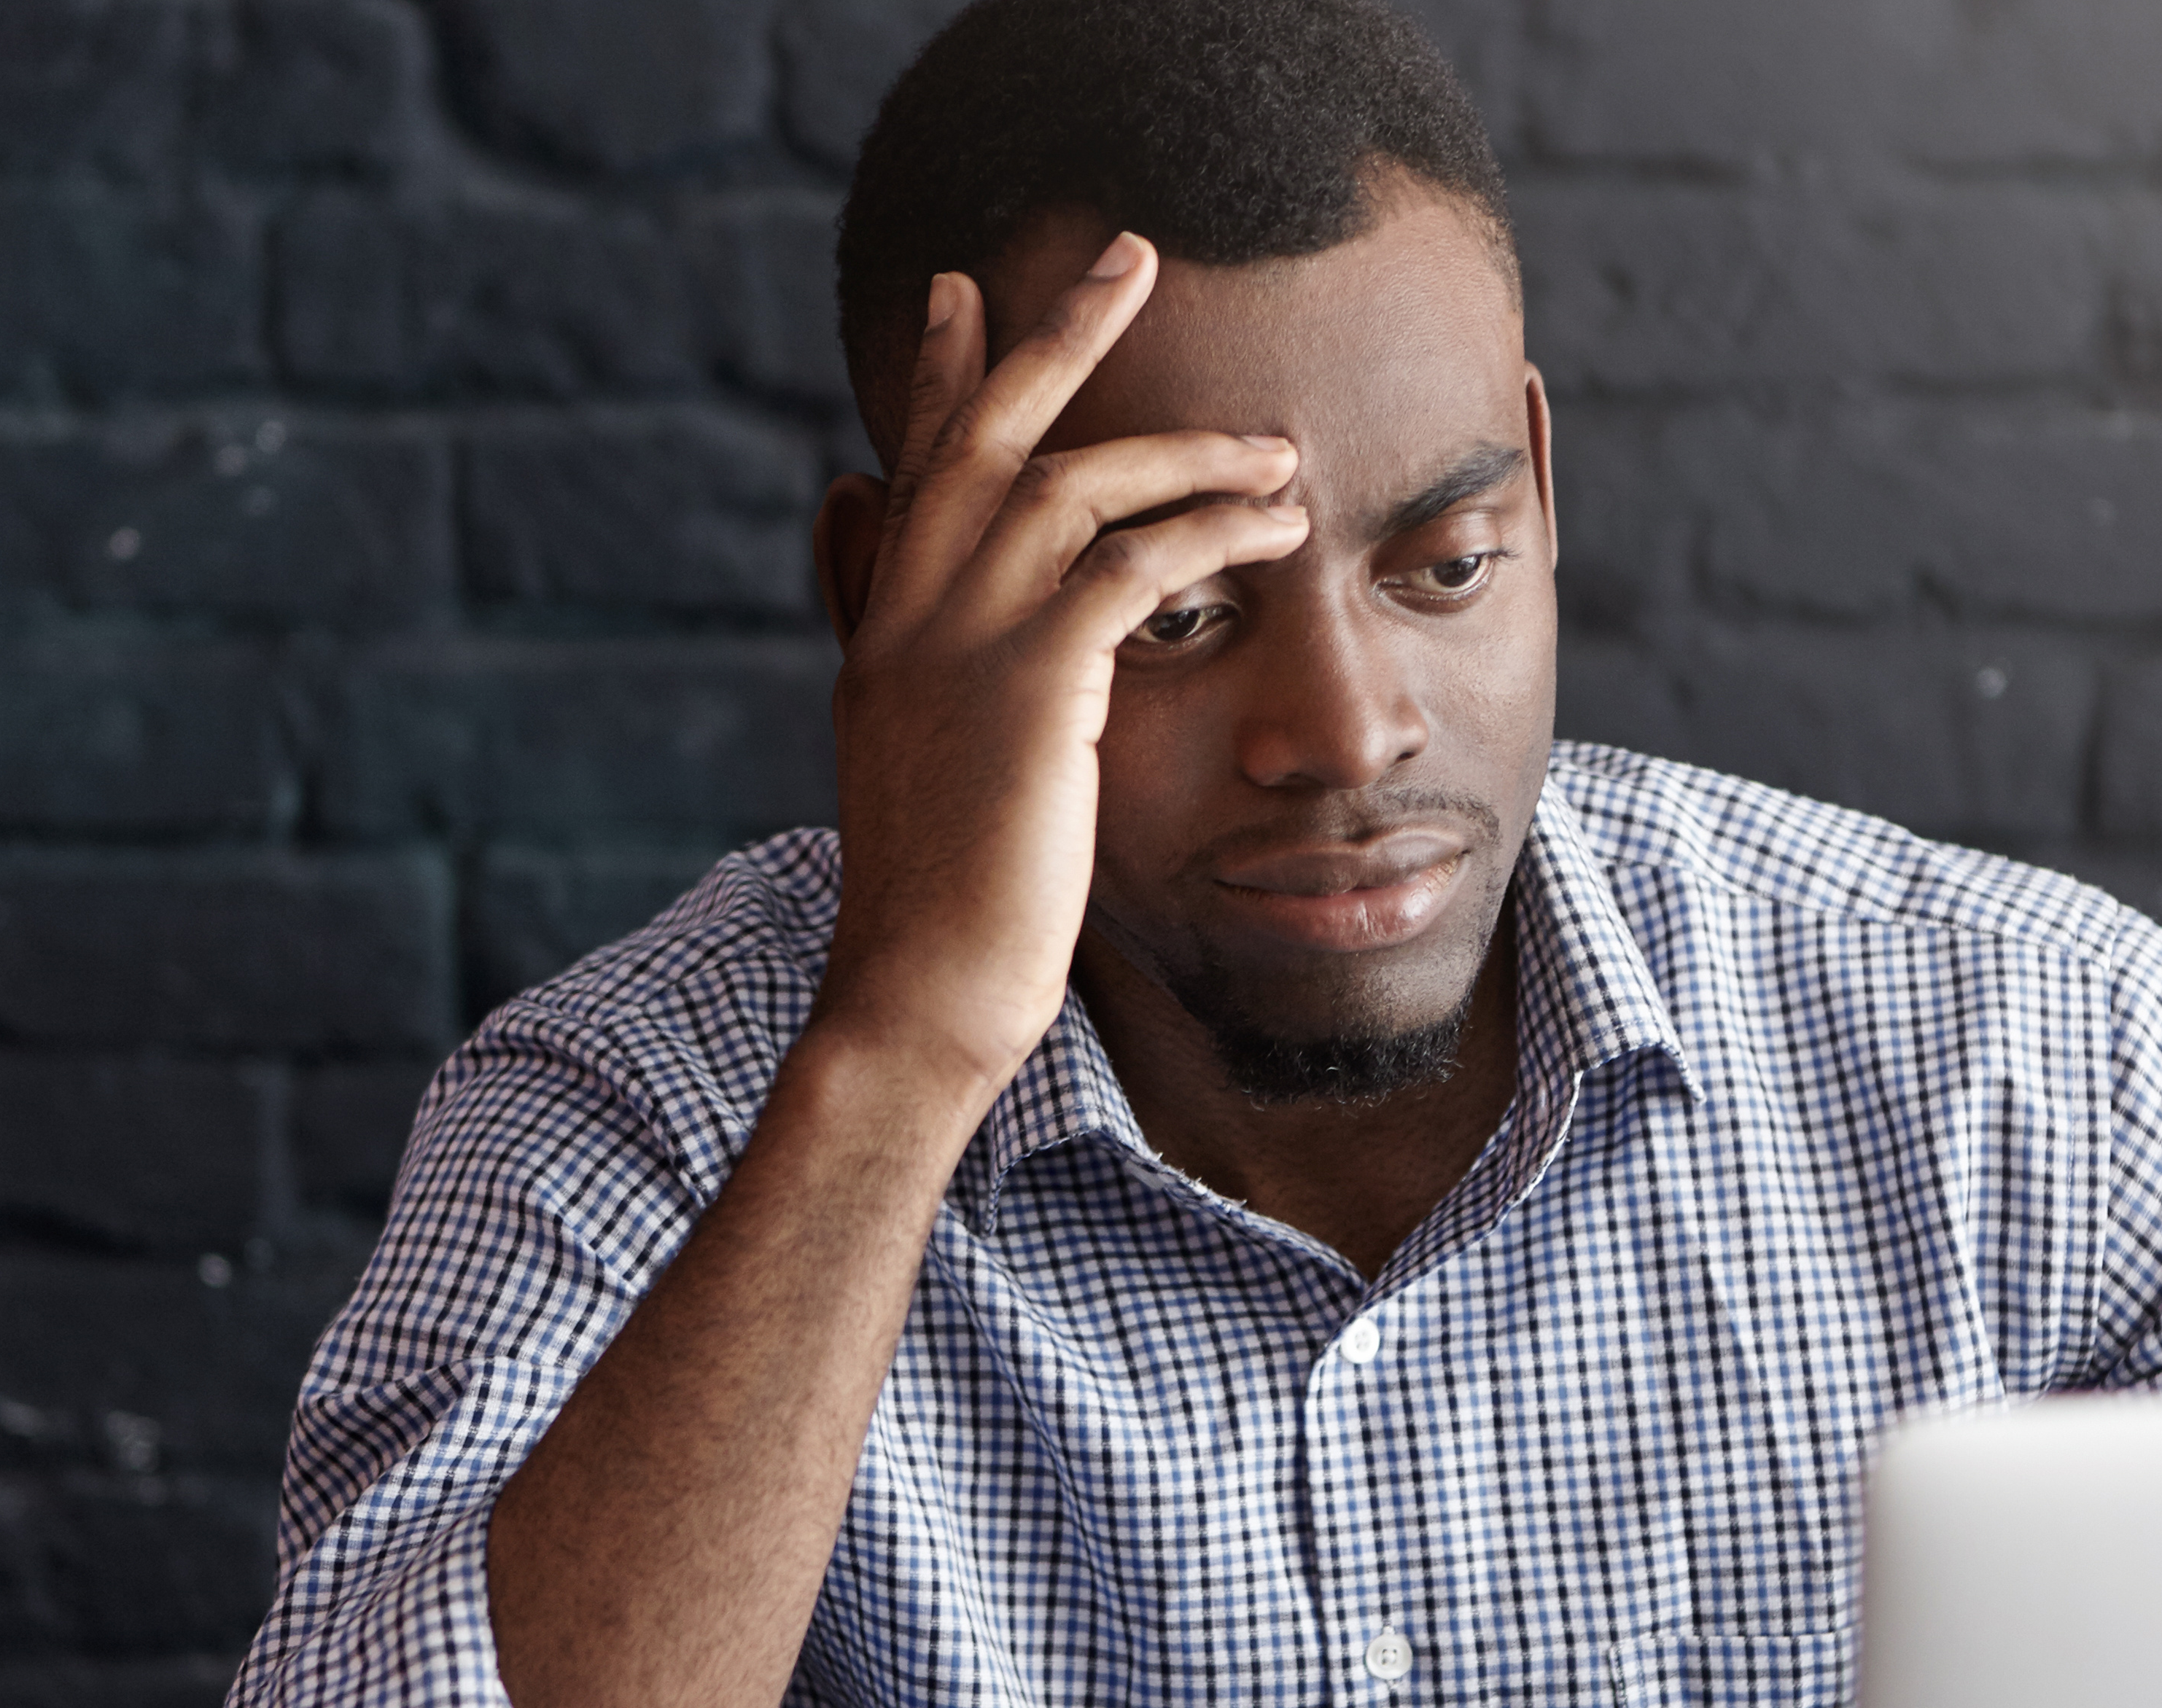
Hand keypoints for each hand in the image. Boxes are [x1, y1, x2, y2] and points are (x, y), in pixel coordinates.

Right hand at [812, 235, 1308, 1108]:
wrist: (918, 1001)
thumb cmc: (948, 923)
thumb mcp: (934, 788)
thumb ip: (947, 704)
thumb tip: (966, 675)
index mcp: (886, 638)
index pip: (912, 474)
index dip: (939, 379)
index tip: (961, 295)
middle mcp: (910, 620)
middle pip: (980, 433)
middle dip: (1055, 335)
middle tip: (1126, 253)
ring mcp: (961, 649)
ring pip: (1069, 484)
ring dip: (1183, 450)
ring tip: (1275, 448)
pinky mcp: (1030, 690)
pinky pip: (1130, 567)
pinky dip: (1207, 531)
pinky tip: (1274, 525)